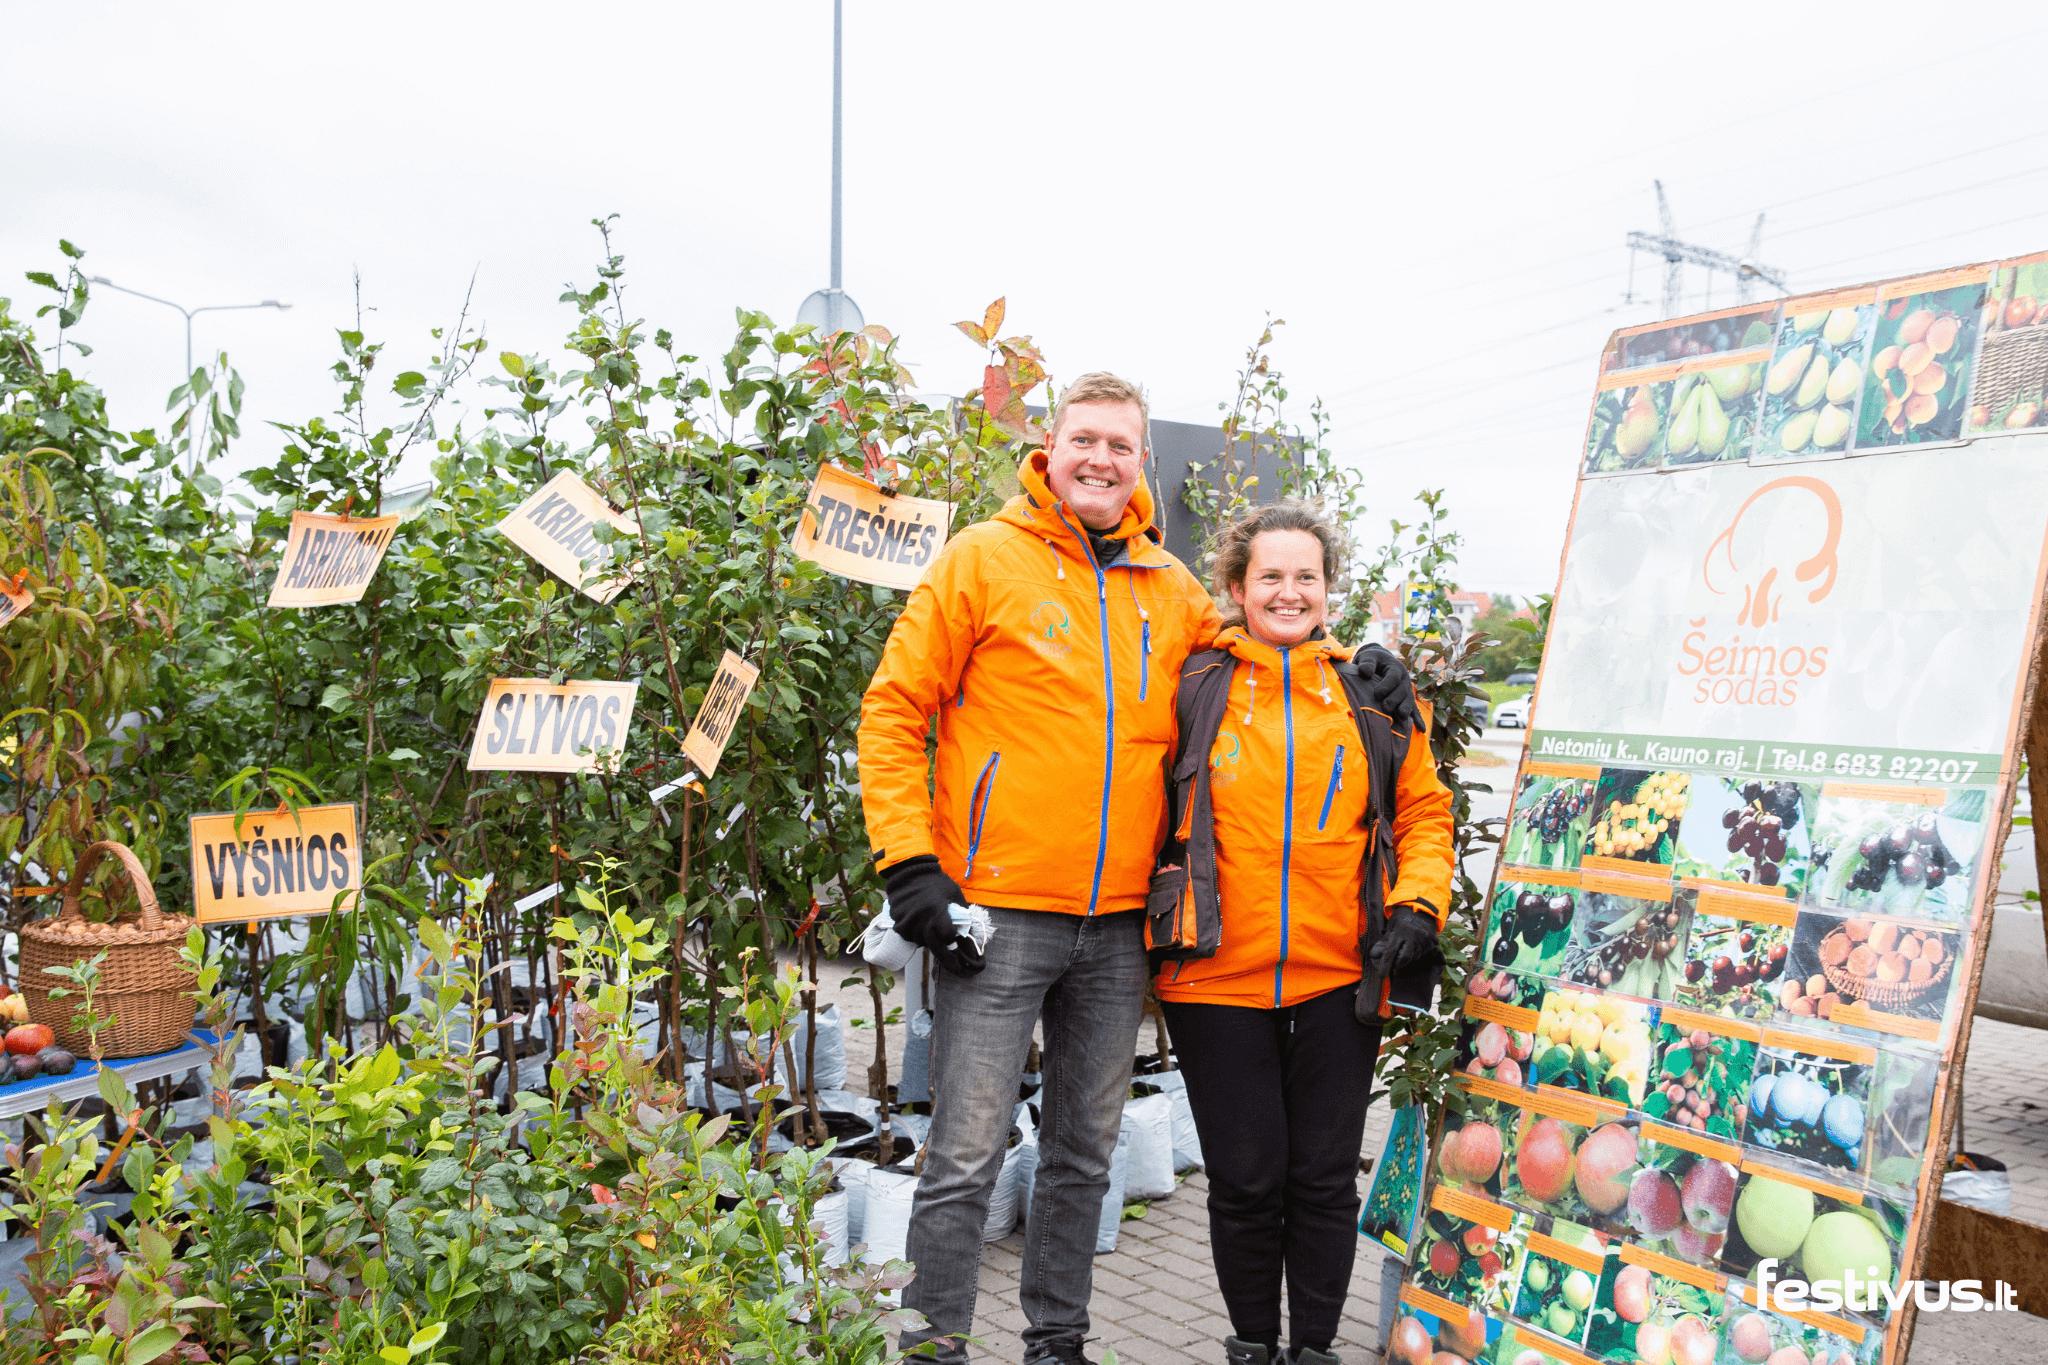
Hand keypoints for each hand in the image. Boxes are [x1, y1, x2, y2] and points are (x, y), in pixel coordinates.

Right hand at [882, 856, 983, 975]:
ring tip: (930, 928)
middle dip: (947, 957)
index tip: (956, 937)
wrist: (909, 871)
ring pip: (920, 942)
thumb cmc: (936, 882)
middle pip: (935, 947)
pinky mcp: (896, 921)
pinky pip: (907, 935)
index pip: (948, 937)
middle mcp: (921, 920)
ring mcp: (907, 922)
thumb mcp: (954, 895)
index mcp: (937, 913)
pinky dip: (914, 933)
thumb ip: (960, 913)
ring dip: (927, 940)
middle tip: (959, 970)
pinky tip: (918, 924)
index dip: (953, 937)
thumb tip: (967, 932)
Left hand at [1338, 645, 1421, 732]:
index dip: (1386, 686)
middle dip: (1395, 700)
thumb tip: (1365, 671)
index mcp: (1396, 668)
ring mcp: (1407, 691)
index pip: (1394, 677)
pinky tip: (1422, 729)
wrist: (1380, 663)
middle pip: (1403, 691)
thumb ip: (1367, 662)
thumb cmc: (1372, 660)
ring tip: (1401, 717)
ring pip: (1409, 701)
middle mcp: (1404, 680)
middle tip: (1385, 707)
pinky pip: (1414, 710)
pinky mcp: (1406, 700)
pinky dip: (1418, 719)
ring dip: (1405, 709)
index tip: (1376, 693)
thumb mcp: (1368, 657)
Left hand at [1369, 904, 1441, 976]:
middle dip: (1398, 964)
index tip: (1382, 976)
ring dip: (1408, 958)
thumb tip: (1374, 955)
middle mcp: (1413, 935)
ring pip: (1414, 957)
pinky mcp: (1432, 942)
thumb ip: (1384, 941)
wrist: (1420, 912)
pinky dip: (1416, 954)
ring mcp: (1424, 938)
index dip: (1386, 965)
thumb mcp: (1390, 927)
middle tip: (1394, 966)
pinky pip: (1422, 954)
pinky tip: (1413, 947)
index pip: (1391, 952)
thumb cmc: (1401, 921)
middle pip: (1405, 957)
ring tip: (1405, 950)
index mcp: (1400, 931)